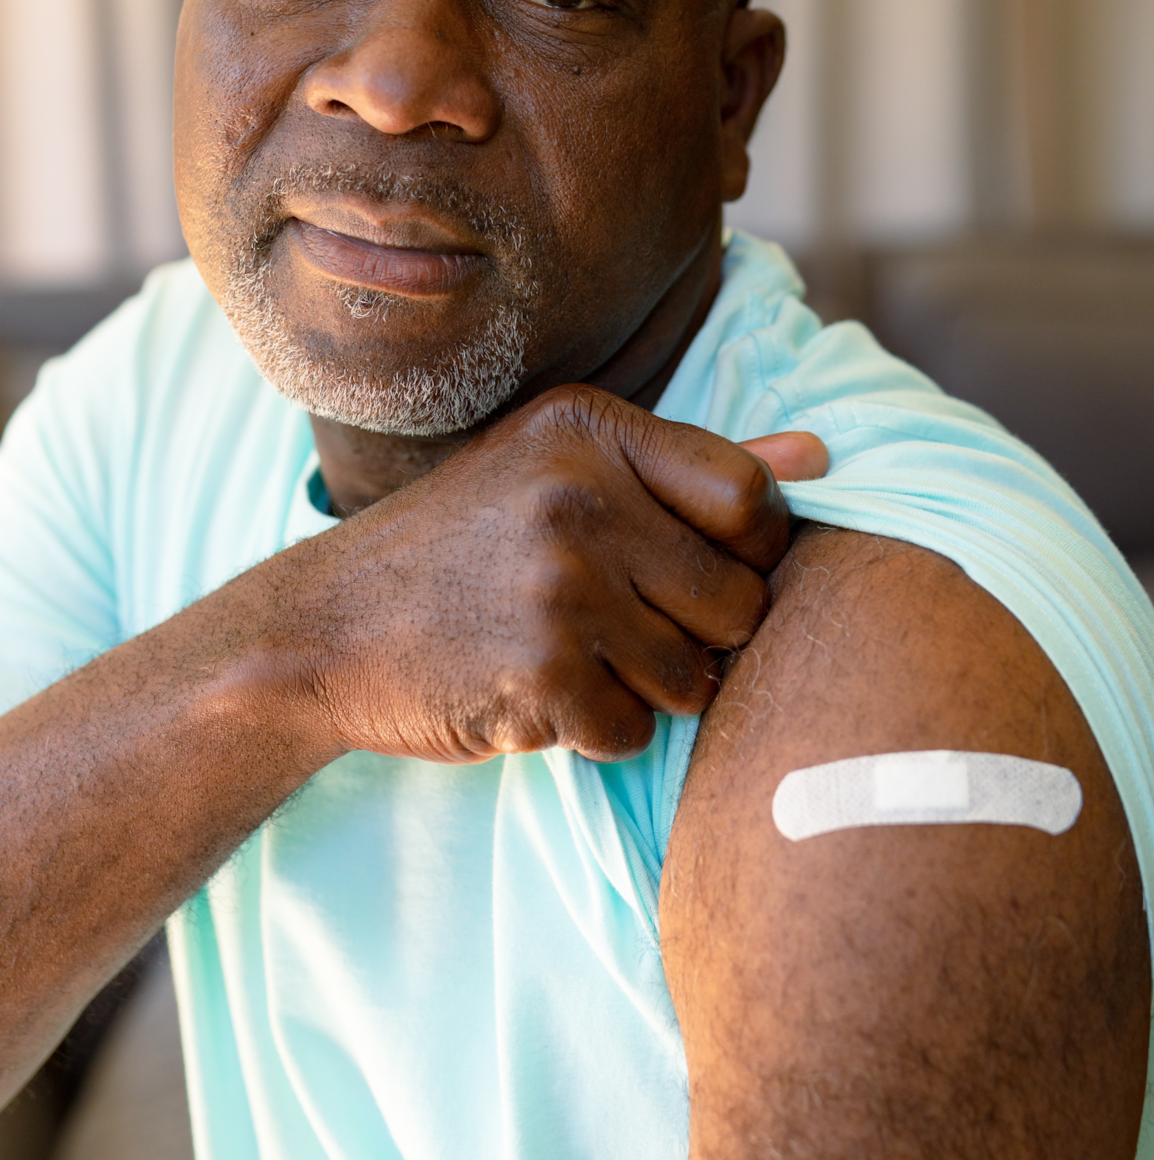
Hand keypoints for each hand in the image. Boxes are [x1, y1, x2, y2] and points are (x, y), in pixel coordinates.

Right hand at [295, 387, 828, 766]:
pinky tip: (535, 692)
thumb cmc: (463, 546)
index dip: (749, 554)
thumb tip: (822, 457)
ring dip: (644, 689)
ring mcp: (558, 587)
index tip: (700, 570)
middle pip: (739, 602)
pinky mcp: (538, 676)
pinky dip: (594, 731)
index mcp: (591, 427)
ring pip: (694, 678)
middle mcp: (579, 496)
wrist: (324, 627)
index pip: (751, 500)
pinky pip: (633, 732)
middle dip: (697, 635)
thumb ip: (691, 466)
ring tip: (571, 654)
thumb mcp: (559, 468)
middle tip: (621, 626)